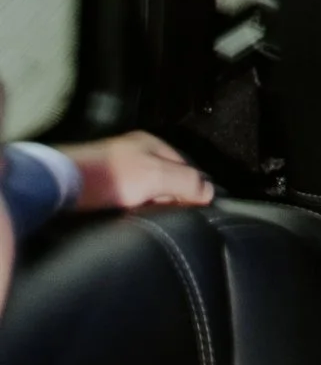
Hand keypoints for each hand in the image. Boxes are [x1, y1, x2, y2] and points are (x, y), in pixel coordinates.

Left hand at [72, 132, 212, 213]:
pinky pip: (128, 196)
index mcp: (152, 143)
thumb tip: (210, 191)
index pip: (185, 165)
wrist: (64, 183)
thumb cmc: (113, 176)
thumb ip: (185, 182)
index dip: (192, 186)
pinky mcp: (102, 183)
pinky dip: (134, 207)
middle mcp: (136, 151)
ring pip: (146, 188)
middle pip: (166, 176)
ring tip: (154, 221)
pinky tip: (132, 217)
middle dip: (171, 196)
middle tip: (172, 217)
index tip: (196, 209)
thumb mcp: (156, 177)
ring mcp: (117, 167)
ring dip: (151, 203)